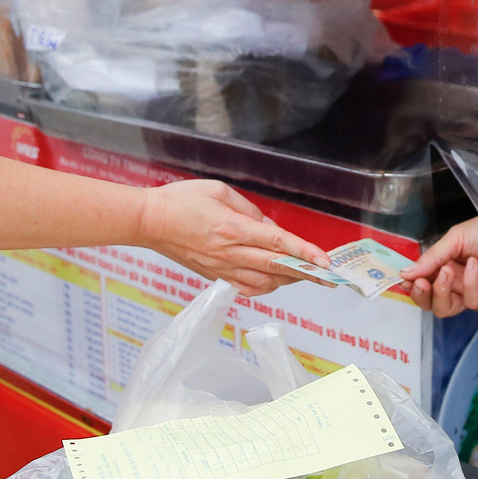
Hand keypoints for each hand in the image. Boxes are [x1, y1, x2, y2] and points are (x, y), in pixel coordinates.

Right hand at [136, 180, 331, 296]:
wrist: (148, 222)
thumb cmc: (180, 201)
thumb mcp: (218, 191)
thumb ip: (248, 209)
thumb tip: (267, 226)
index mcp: (231, 228)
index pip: (277, 243)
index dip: (304, 252)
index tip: (324, 260)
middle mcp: (229, 252)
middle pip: (276, 267)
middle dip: (306, 272)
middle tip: (328, 276)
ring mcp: (220, 268)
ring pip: (264, 283)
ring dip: (287, 281)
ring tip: (305, 275)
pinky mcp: (213, 275)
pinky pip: (246, 287)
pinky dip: (266, 286)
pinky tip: (275, 280)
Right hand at [402, 215, 477, 317]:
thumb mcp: (454, 239)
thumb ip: (431, 258)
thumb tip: (404, 274)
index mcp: (445, 268)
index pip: (423, 286)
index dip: (412, 286)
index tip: (403, 280)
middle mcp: (458, 284)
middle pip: (431, 304)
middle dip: (422, 296)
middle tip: (421, 282)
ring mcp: (474, 294)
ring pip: (447, 309)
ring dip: (442, 290)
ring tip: (447, 270)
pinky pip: (473, 302)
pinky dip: (470, 283)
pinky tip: (473, 265)